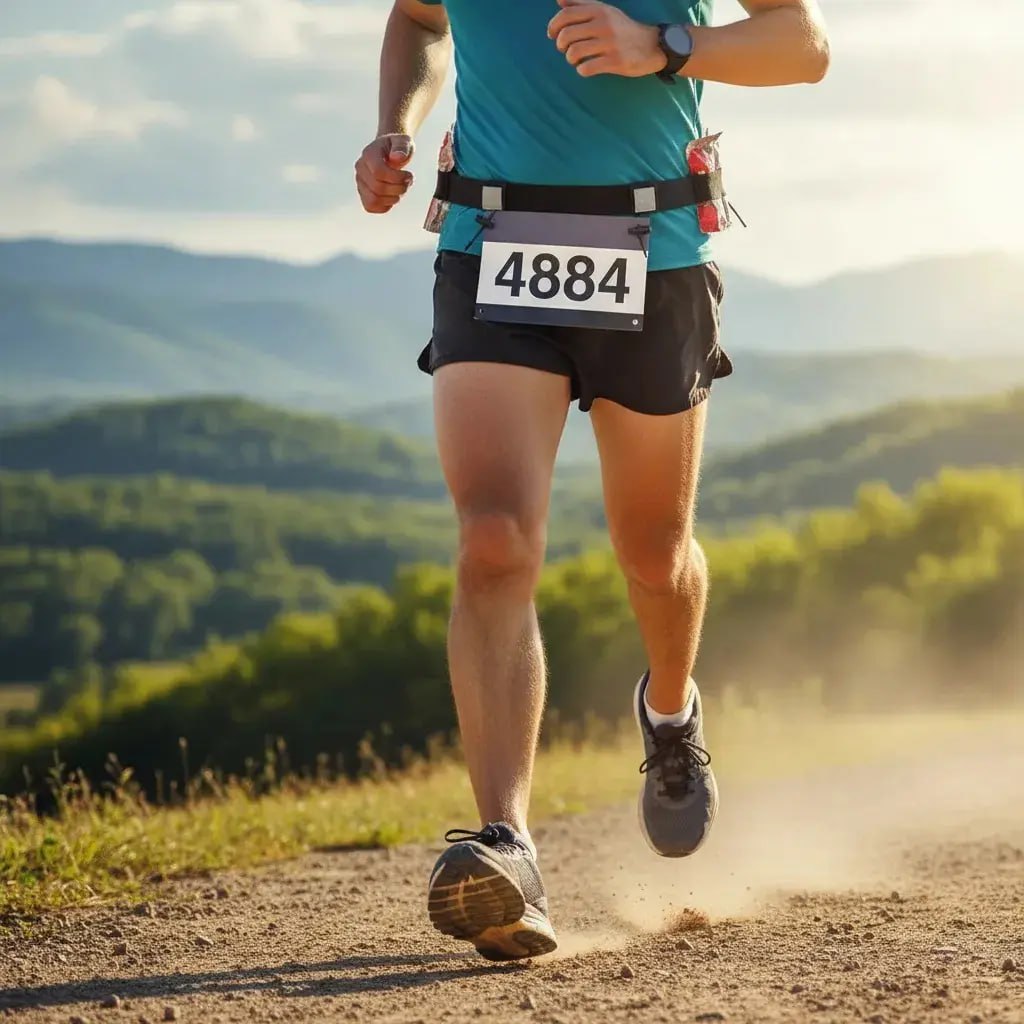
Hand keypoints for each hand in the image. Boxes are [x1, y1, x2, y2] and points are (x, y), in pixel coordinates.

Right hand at [354, 133, 414, 213]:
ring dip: (393, 198)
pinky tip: (393, 196)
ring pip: (373, 200)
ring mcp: (360, 182)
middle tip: (408, 182)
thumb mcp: (404, 141)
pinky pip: (371, 207)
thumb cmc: (397, 148)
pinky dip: (386, 205)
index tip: (409, 175)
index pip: (379, 172)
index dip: (397, 178)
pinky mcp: (363, 194)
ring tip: (401, 189)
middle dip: (399, 189)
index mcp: (369, 154)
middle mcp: (360, 168)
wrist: (388, 153)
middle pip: (378, 188)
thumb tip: (397, 157)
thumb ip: (402, 146)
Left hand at [547, 0, 665, 78]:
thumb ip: (581, 4)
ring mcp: (609, 43)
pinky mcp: (615, 62)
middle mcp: (603, 24)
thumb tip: (559, 0)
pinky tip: (586, 67)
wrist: (651, 45)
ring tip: (575, 60)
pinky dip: (581, 70)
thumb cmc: (622, 29)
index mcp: (599, 10)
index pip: (566, 15)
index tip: (552, 35)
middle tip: (565, 49)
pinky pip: (586, 68)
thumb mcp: (604, 11)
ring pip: (574, 52)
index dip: (553, 26)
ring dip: (570, 59)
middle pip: (566, 35)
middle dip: (560, 45)